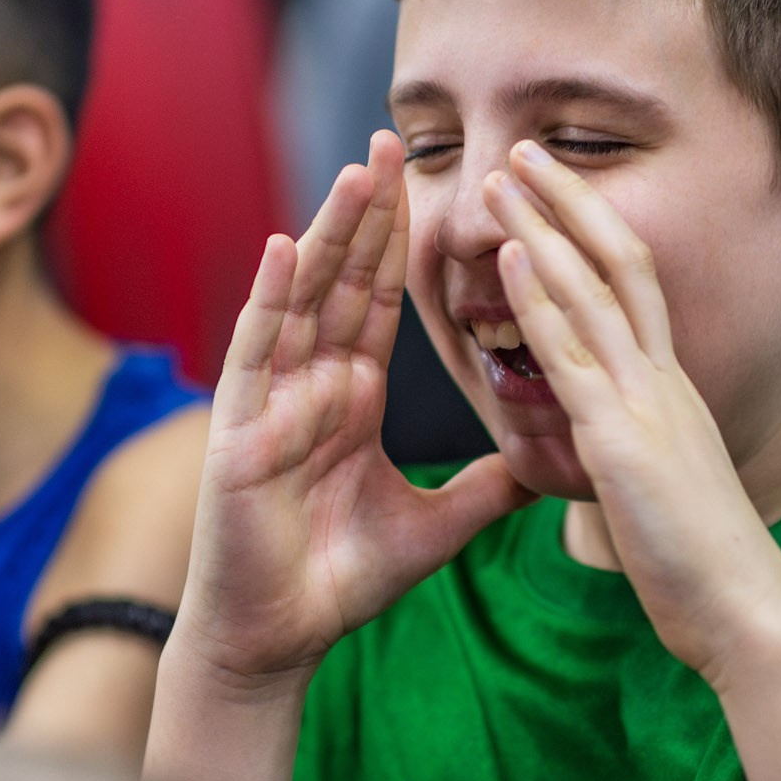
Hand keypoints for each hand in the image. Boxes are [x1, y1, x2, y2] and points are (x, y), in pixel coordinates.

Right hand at [177, 132, 528, 683]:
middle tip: (394, 140)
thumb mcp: (434, 528)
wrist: (278, 640)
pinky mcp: (238, 430)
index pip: (378, 303)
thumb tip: (542, 465)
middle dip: (367, 213)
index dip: (400, 244)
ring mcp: (270, 402)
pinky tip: (285, 247)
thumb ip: (482, 490)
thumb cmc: (339, 583)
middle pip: (341, 282)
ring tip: (356, 170)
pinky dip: (269, 300)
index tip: (427, 181)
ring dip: (327, 234)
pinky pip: (256, 354)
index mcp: (350, 398)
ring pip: (302, 300)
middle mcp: (308, 385)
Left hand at [481, 142, 780, 677]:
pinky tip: (512, 257)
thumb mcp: (666, 488)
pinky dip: (542, 299)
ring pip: (596, 290)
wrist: (744, 608)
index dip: (595, 235)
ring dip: (545, 227)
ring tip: (502, 177)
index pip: (635, 288)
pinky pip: (576, 354)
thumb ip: (639, 451)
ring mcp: (648, 402)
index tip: (556, 194)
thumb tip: (609, 442)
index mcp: (672, 391)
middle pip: (622, 262)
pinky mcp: (626, 440)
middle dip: (572, 202)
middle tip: (524, 150)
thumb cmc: (703, 566)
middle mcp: (665, 380)